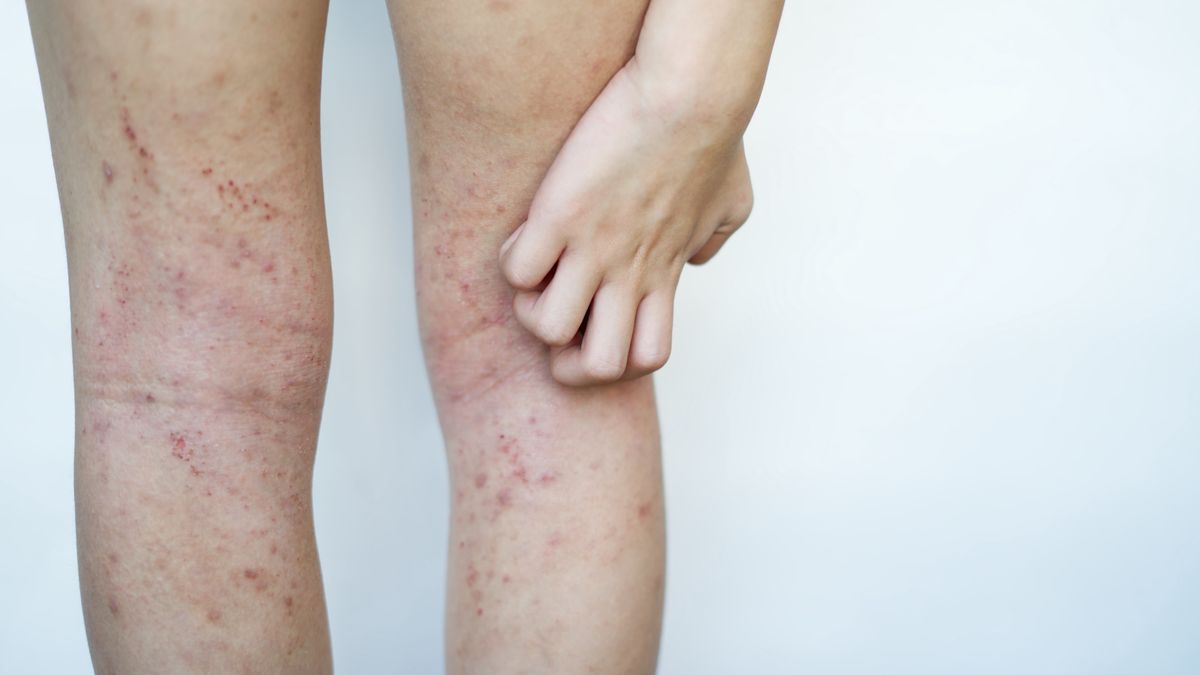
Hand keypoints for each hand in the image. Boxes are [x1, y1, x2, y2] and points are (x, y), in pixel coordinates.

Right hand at [499, 58, 753, 385]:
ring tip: (542, 263)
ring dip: (532, 305)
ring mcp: (594, 250)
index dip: (618, 354)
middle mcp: (630, 275)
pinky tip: (528, 229)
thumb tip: (696, 255)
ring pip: (547, 330)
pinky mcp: (561, 216)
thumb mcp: (730, 200)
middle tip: (565, 305)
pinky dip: (512, 258)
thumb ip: (714, 237)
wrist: (692, 96)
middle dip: (568, 354)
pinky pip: (516, 272)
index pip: (646, 359)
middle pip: (598, 369)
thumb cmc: (714, 138)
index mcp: (665, 275)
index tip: (606, 312)